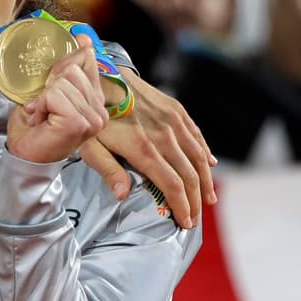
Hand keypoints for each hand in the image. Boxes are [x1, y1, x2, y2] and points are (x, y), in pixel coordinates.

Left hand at [7, 36, 108, 163]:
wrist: (24, 156)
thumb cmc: (34, 128)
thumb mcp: (49, 92)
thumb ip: (64, 71)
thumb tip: (82, 36)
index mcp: (95, 100)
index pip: (89, 62)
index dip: (72, 56)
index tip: (73, 45)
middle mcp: (99, 110)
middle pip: (72, 70)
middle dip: (49, 86)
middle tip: (44, 106)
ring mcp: (92, 117)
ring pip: (61, 82)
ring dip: (43, 98)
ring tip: (43, 115)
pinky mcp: (78, 122)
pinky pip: (54, 95)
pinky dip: (40, 105)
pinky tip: (41, 120)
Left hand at [80, 70, 215, 229]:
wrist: (104, 77)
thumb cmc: (94, 115)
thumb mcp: (90, 145)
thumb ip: (108, 170)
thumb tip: (122, 195)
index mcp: (143, 149)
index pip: (172, 185)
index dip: (181, 206)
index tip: (184, 223)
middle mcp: (165, 136)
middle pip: (189, 176)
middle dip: (195, 201)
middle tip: (196, 218)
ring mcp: (174, 122)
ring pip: (198, 157)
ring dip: (205, 181)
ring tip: (208, 199)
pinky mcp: (177, 110)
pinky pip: (197, 136)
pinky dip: (205, 154)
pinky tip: (210, 166)